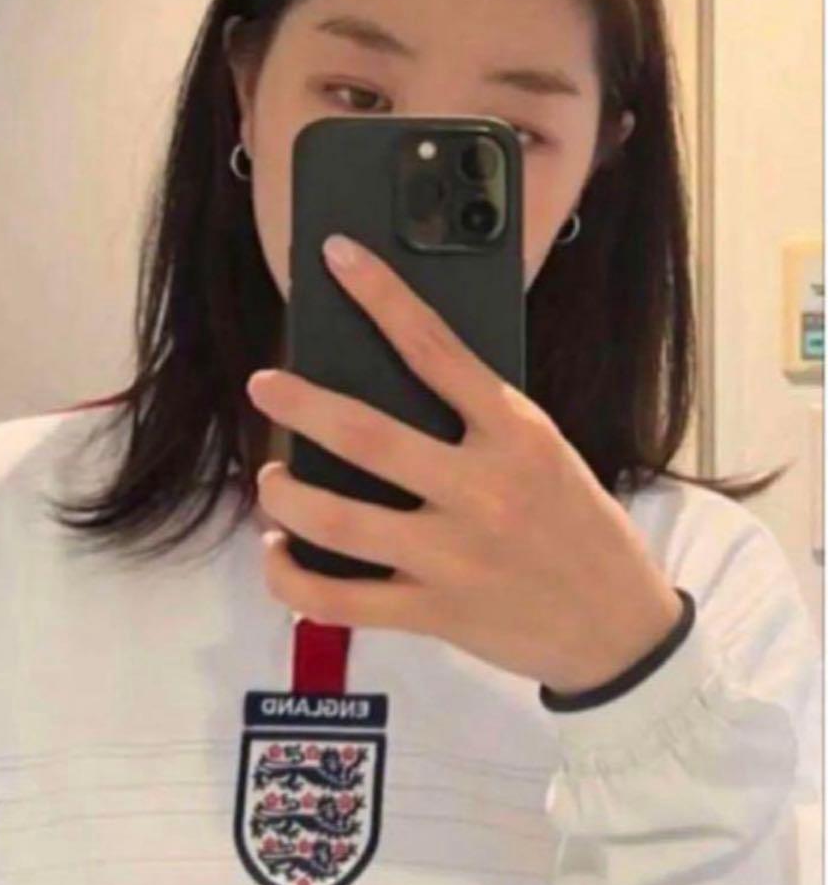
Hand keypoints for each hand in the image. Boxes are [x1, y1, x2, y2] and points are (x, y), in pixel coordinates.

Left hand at [246, 233, 682, 694]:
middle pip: (366, 436)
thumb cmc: (578, 525)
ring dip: (286, 495)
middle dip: (300, 405)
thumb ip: (479, 421)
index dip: (381, 295)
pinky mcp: (434, 613)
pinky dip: (291, 578)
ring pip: (338, 521)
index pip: (437, 347)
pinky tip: (277, 555)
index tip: (336, 255)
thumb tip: (391, 382)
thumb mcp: (545, 452)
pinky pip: (339, 600)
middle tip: (264, 386)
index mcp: (516, 433)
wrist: (619, 628)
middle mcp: (481, 489)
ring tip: (271, 479)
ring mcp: (453, 557)